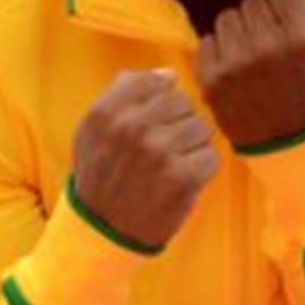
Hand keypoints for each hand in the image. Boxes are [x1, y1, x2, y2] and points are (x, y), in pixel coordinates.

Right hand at [71, 69, 217, 251]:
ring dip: (191, 148)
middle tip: (162, 151)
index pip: (158, 82)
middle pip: (183, 103)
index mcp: (108, 111)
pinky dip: (201, 171)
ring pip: (201, 128)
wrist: (104, 230)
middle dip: (178, 124)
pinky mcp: (182, 177)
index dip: (162, 102)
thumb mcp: (94, 128)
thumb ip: (125, 93)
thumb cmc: (102, 175)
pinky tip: (180, 182)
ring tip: (171, 166)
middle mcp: (132, 127)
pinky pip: (210, 157)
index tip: (153, 123)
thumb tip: (168, 74)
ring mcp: (159, 152)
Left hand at [196, 0, 304, 149]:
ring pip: (228, 17)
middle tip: (274, 46)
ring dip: (241, 31)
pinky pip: (208, 41)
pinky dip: (221, 51)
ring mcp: (237, 66)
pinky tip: (238, 70)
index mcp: (304, 37)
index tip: (293, 24)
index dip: (288, 2)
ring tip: (255, 57)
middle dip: (265, 17)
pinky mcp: (213, 81)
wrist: (296, 147)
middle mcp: (268, 48)